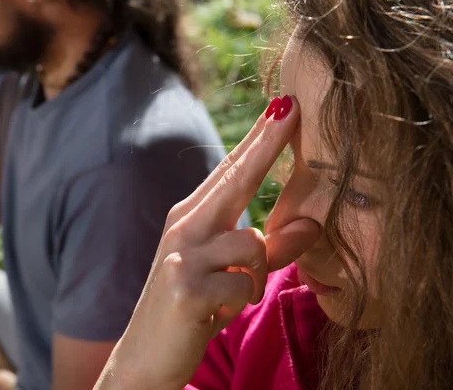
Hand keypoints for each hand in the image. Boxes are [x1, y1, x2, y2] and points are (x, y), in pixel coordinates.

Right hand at [102, 96, 319, 388]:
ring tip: (231, 294)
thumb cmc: (192, 306)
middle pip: (234, 178)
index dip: (258, 139)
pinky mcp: (186, 287)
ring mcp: (181, 256)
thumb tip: (315, 225)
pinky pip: (244, 284)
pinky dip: (242, 300)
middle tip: (291, 108)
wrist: (146, 354)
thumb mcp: (232, 274)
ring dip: (256, 273)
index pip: (230, 171)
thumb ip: (271, 249)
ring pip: (251, 243)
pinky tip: (215, 312)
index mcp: (191, 218)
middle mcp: (183, 228)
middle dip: (265, 142)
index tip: (283, 108)